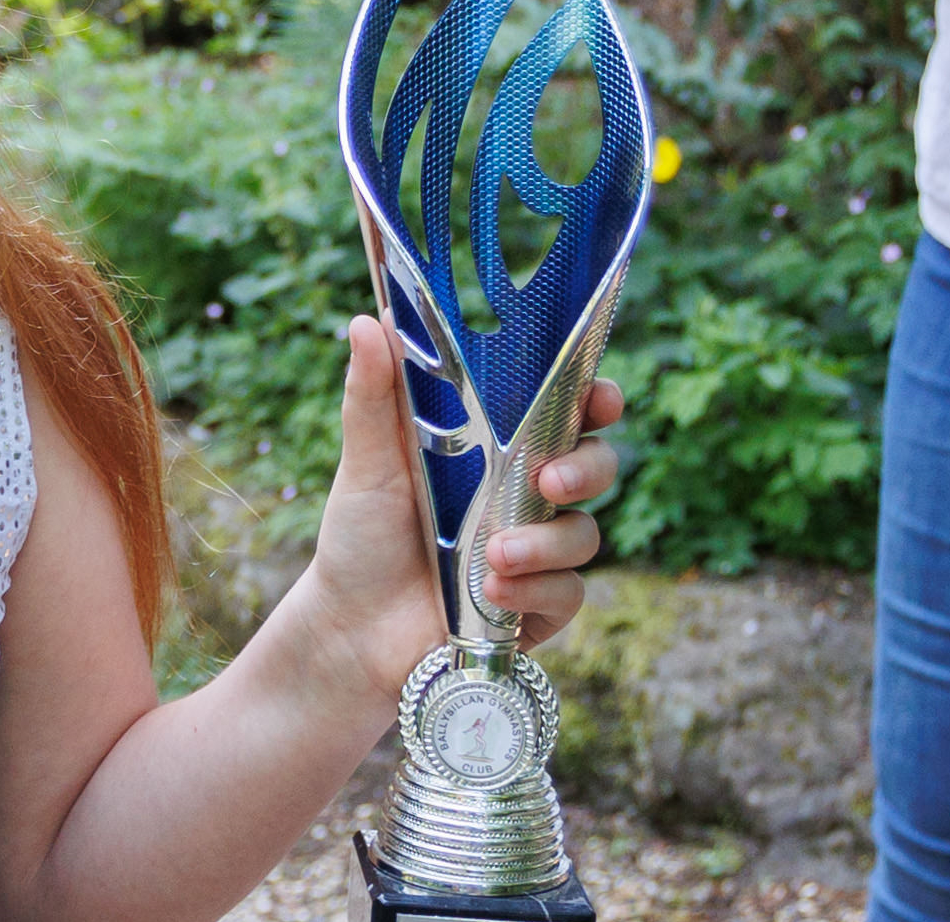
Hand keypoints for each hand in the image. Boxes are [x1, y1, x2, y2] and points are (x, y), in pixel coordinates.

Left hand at [301, 317, 625, 702]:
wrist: (350, 630)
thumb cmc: (361, 539)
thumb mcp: (367, 464)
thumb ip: (375, 396)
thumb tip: (368, 320)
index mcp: (498, 450)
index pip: (567, 412)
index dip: (596, 398)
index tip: (599, 396)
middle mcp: (526, 497)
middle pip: (597, 466)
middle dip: (588, 468)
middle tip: (551, 478)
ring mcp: (536, 553)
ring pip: (584, 534)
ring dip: (545, 543)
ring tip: (491, 557)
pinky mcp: (535, 607)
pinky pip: (569, 593)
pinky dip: (536, 592)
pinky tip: (492, 593)